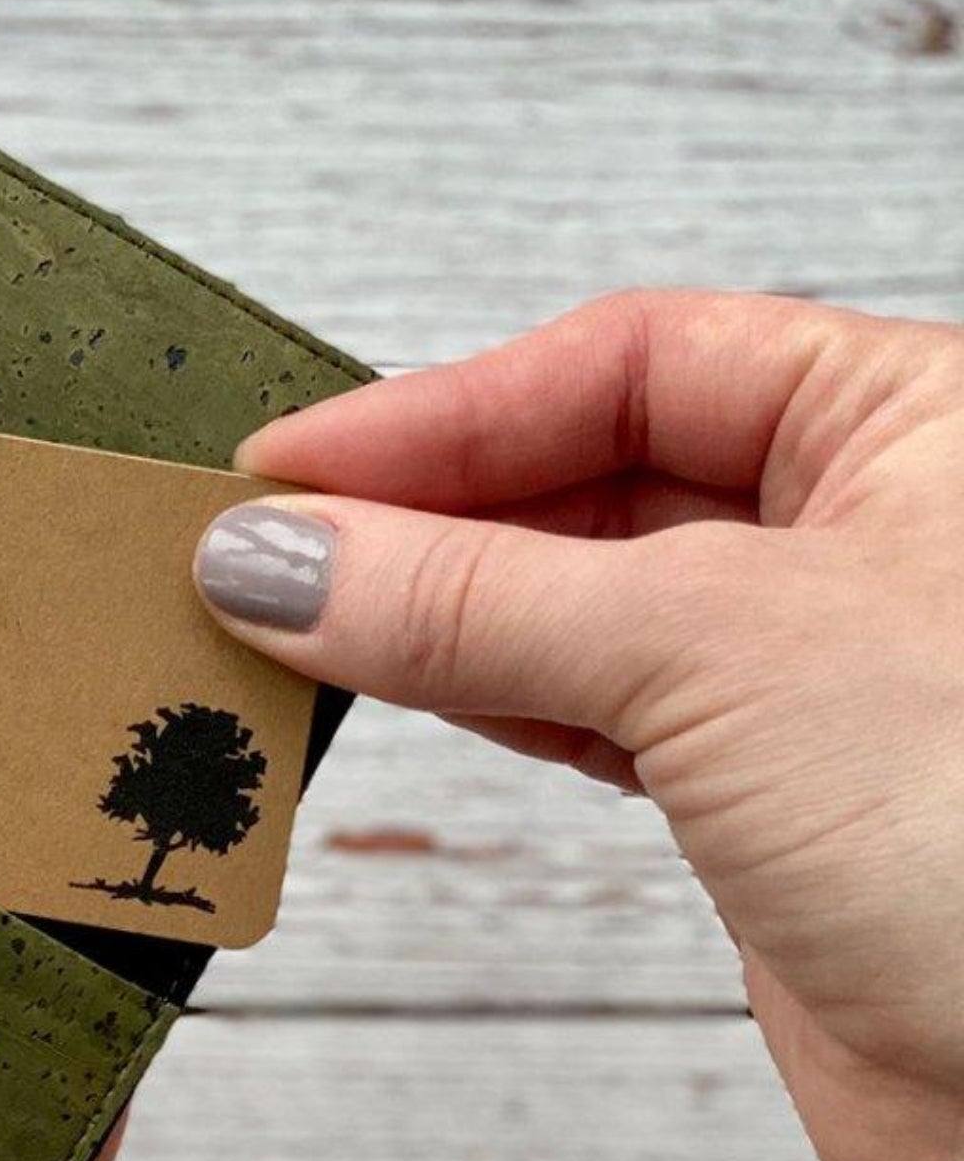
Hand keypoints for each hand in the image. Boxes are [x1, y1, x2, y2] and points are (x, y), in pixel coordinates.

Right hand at [201, 290, 963, 1160]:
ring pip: (573, 601)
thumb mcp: (711, 649)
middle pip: (587, 476)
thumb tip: (281, 559)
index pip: (630, 363)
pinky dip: (476, 696)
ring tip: (287, 617)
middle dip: (419, 512)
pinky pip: (583, 710)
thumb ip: (473, 598)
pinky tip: (384, 683)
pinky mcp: (756, 797)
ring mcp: (801, 671)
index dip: (444, 411)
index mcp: (910, 425)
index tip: (288, 469)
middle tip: (263, 550)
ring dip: (426, 610)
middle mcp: (859, 533)